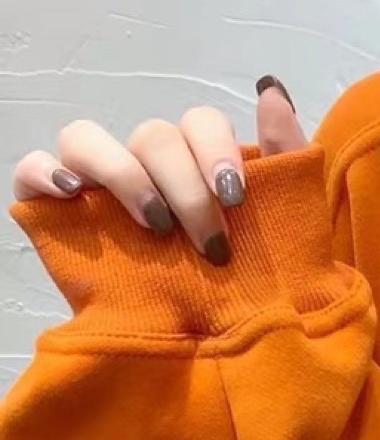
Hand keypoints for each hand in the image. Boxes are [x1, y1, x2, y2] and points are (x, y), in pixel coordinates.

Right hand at [10, 78, 307, 266]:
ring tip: (154, 225)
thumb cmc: (252, 284)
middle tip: (211, 245)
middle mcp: (145, 166)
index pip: (198, 123)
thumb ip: (286, 156)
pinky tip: (72, 194)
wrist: (219, 349)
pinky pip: (33, 169)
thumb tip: (271, 90)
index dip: (216, 151)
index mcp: (196, 160)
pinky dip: (44, 171)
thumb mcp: (284, 224)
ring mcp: (98, 186)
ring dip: (122, 174)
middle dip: (186, 187)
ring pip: (85, 138)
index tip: (234, 199)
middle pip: (152, 136)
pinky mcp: (58, 213)